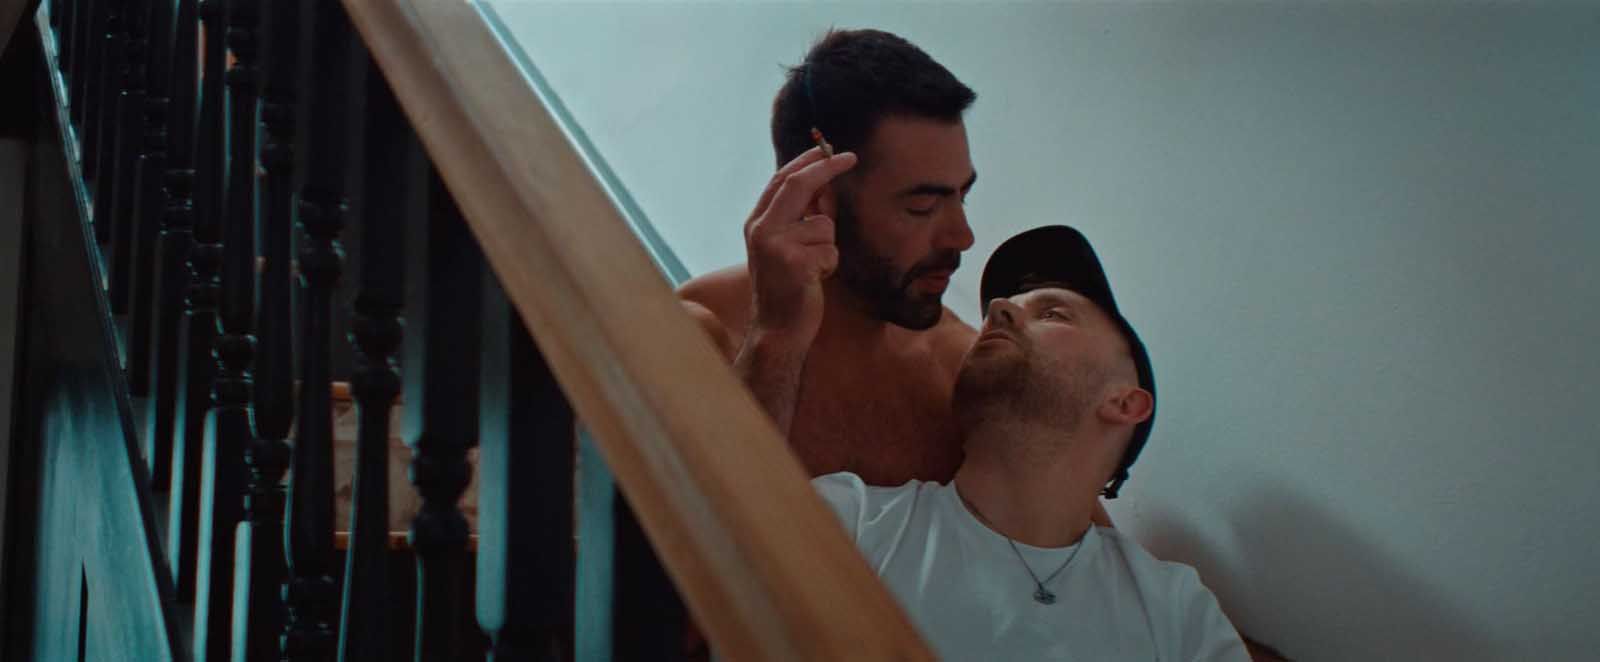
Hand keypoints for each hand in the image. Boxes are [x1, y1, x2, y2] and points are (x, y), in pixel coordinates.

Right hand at [743, 146, 858, 348]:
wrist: (776, 330)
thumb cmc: (786, 287)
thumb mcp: (784, 247)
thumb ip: (798, 217)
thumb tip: (824, 185)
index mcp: (757, 222)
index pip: (782, 180)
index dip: (807, 162)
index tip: (829, 150)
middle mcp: (761, 229)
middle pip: (799, 185)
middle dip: (827, 167)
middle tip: (851, 157)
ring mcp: (776, 245)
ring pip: (823, 224)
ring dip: (829, 246)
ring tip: (813, 268)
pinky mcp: (795, 263)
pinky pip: (830, 250)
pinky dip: (831, 265)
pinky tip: (814, 280)